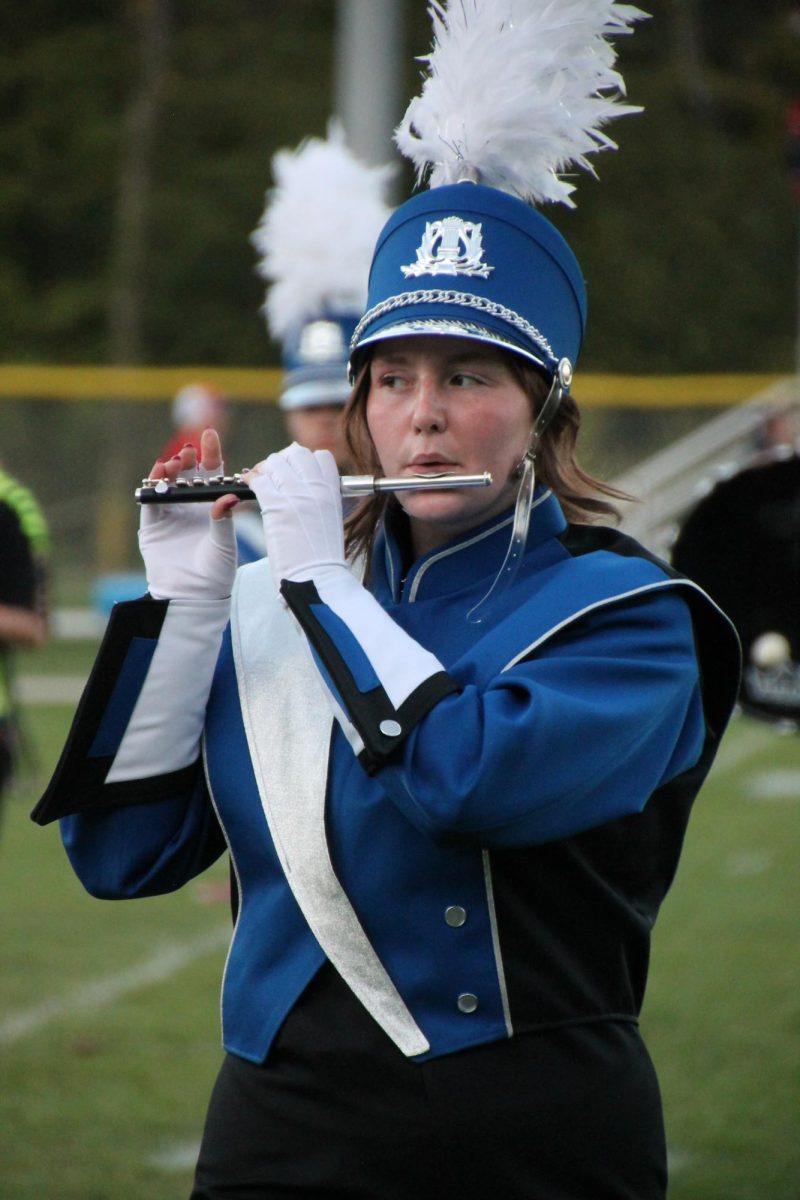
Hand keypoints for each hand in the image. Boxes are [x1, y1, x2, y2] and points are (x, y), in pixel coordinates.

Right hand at [139, 428, 237, 600]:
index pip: (211, 474)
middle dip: (187, 459)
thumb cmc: (216, 572)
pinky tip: (158, 476)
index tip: (210, 434)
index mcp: (211, 507)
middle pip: (187, 474)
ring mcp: (170, 515)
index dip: (210, 453)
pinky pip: (150, 501)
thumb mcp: (225, 545)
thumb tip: (227, 497)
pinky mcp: (152, 526)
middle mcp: (190, 507)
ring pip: (167, 484)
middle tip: (188, 452)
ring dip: (168, 470)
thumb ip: (224, 520)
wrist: (193, 597)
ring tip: (173, 464)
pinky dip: (153, 487)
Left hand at [243, 443, 345, 593]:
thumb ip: (320, 499)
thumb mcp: (331, 521)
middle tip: (271, 476)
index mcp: (334, 491)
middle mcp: (317, 487)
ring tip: (258, 483)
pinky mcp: (276, 506)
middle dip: (281, 461)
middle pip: (296, 453)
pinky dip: (250, 480)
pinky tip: (247, 487)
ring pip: (274, 463)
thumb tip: (305, 488)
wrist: (318, 579)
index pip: (320, 457)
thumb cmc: (322, 558)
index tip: (293, 474)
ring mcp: (297, 495)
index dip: (303, 462)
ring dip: (263, 470)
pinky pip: (258, 480)